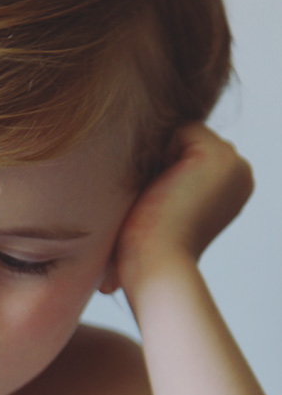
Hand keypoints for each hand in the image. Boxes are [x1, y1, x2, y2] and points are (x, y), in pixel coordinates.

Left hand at [101, 124, 253, 295]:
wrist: (158, 263)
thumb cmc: (152, 244)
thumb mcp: (172, 205)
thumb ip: (177, 176)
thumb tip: (161, 158)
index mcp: (235, 186)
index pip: (196, 151)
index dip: (171, 170)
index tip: (167, 204)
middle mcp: (242, 173)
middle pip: (193, 140)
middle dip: (171, 162)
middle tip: (164, 202)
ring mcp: (234, 163)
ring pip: (188, 134)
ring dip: (167, 160)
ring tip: (164, 197)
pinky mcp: (217, 156)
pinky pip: (182, 131)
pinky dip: (164, 154)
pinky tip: (165, 188)